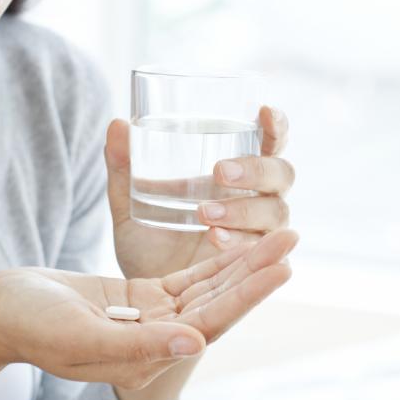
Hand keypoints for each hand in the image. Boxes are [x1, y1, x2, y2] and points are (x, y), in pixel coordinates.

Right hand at [0, 229, 297, 390]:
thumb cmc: (30, 328)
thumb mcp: (81, 336)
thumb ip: (138, 343)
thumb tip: (196, 341)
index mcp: (147, 356)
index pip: (211, 321)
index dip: (248, 292)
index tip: (284, 265)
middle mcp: (157, 341)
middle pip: (218, 301)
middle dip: (257, 270)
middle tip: (294, 235)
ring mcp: (150, 319)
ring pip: (207, 286)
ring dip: (242, 261)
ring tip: (279, 233)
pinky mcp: (140, 299)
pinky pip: (186, 277)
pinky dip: (212, 259)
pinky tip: (237, 238)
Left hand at [105, 105, 296, 278]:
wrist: (147, 288)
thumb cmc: (149, 239)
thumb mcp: (130, 201)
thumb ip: (123, 165)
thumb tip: (117, 124)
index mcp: (241, 172)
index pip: (272, 142)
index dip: (277, 126)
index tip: (264, 111)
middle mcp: (260, 197)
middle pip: (281, 174)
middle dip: (255, 170)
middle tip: (220, 172)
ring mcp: (262, 232)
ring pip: (274, 211)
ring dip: (243, 208)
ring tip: (205, 214)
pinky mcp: (257, 264)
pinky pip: (264, 250)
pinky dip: (240, 241)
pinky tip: (214, 239)